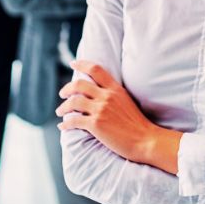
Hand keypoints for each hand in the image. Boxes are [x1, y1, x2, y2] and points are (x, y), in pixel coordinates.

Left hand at [57, 61, 181, 172]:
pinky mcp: (96, 124)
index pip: (95, 69)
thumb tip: (98, 93)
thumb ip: (113, 94)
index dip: (82, 64)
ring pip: (73, 102)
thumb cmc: (137, 124)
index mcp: (115, 89)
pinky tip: (63, 126)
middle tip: (62, 93)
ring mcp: (101, 110)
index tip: (73, 63)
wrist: (145, 140)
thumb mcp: (127, 101)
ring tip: (60, 111)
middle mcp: (107, 96)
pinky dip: (65, 123)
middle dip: (67, 88)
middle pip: (79, 84)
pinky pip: (74, 120)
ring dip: (63, 107)